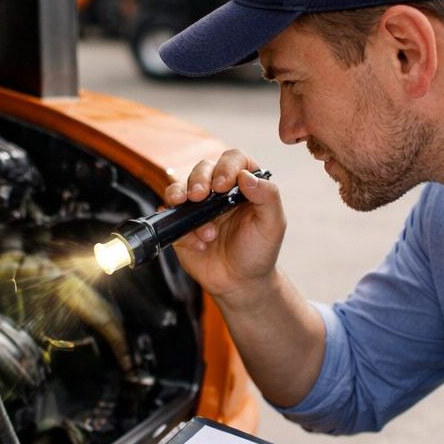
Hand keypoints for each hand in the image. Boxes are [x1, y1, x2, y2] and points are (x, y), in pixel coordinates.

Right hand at [163, 149, 285, 300]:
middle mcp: (218, 192)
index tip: (224, 184)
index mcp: (243, 185)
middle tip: (200, 196)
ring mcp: (197, 208)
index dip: (227, 166)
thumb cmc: (258, 251)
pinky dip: (180, 226)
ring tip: (192, 213)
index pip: (233, 159)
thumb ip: (268, 197)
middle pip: (203, 168)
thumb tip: (246, 176)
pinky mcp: (181, 226)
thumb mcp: (272, 225)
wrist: (240, 283)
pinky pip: (170, 217)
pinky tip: (198, 243)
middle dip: (198, 179)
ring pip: (180, 187)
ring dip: (182, 194)